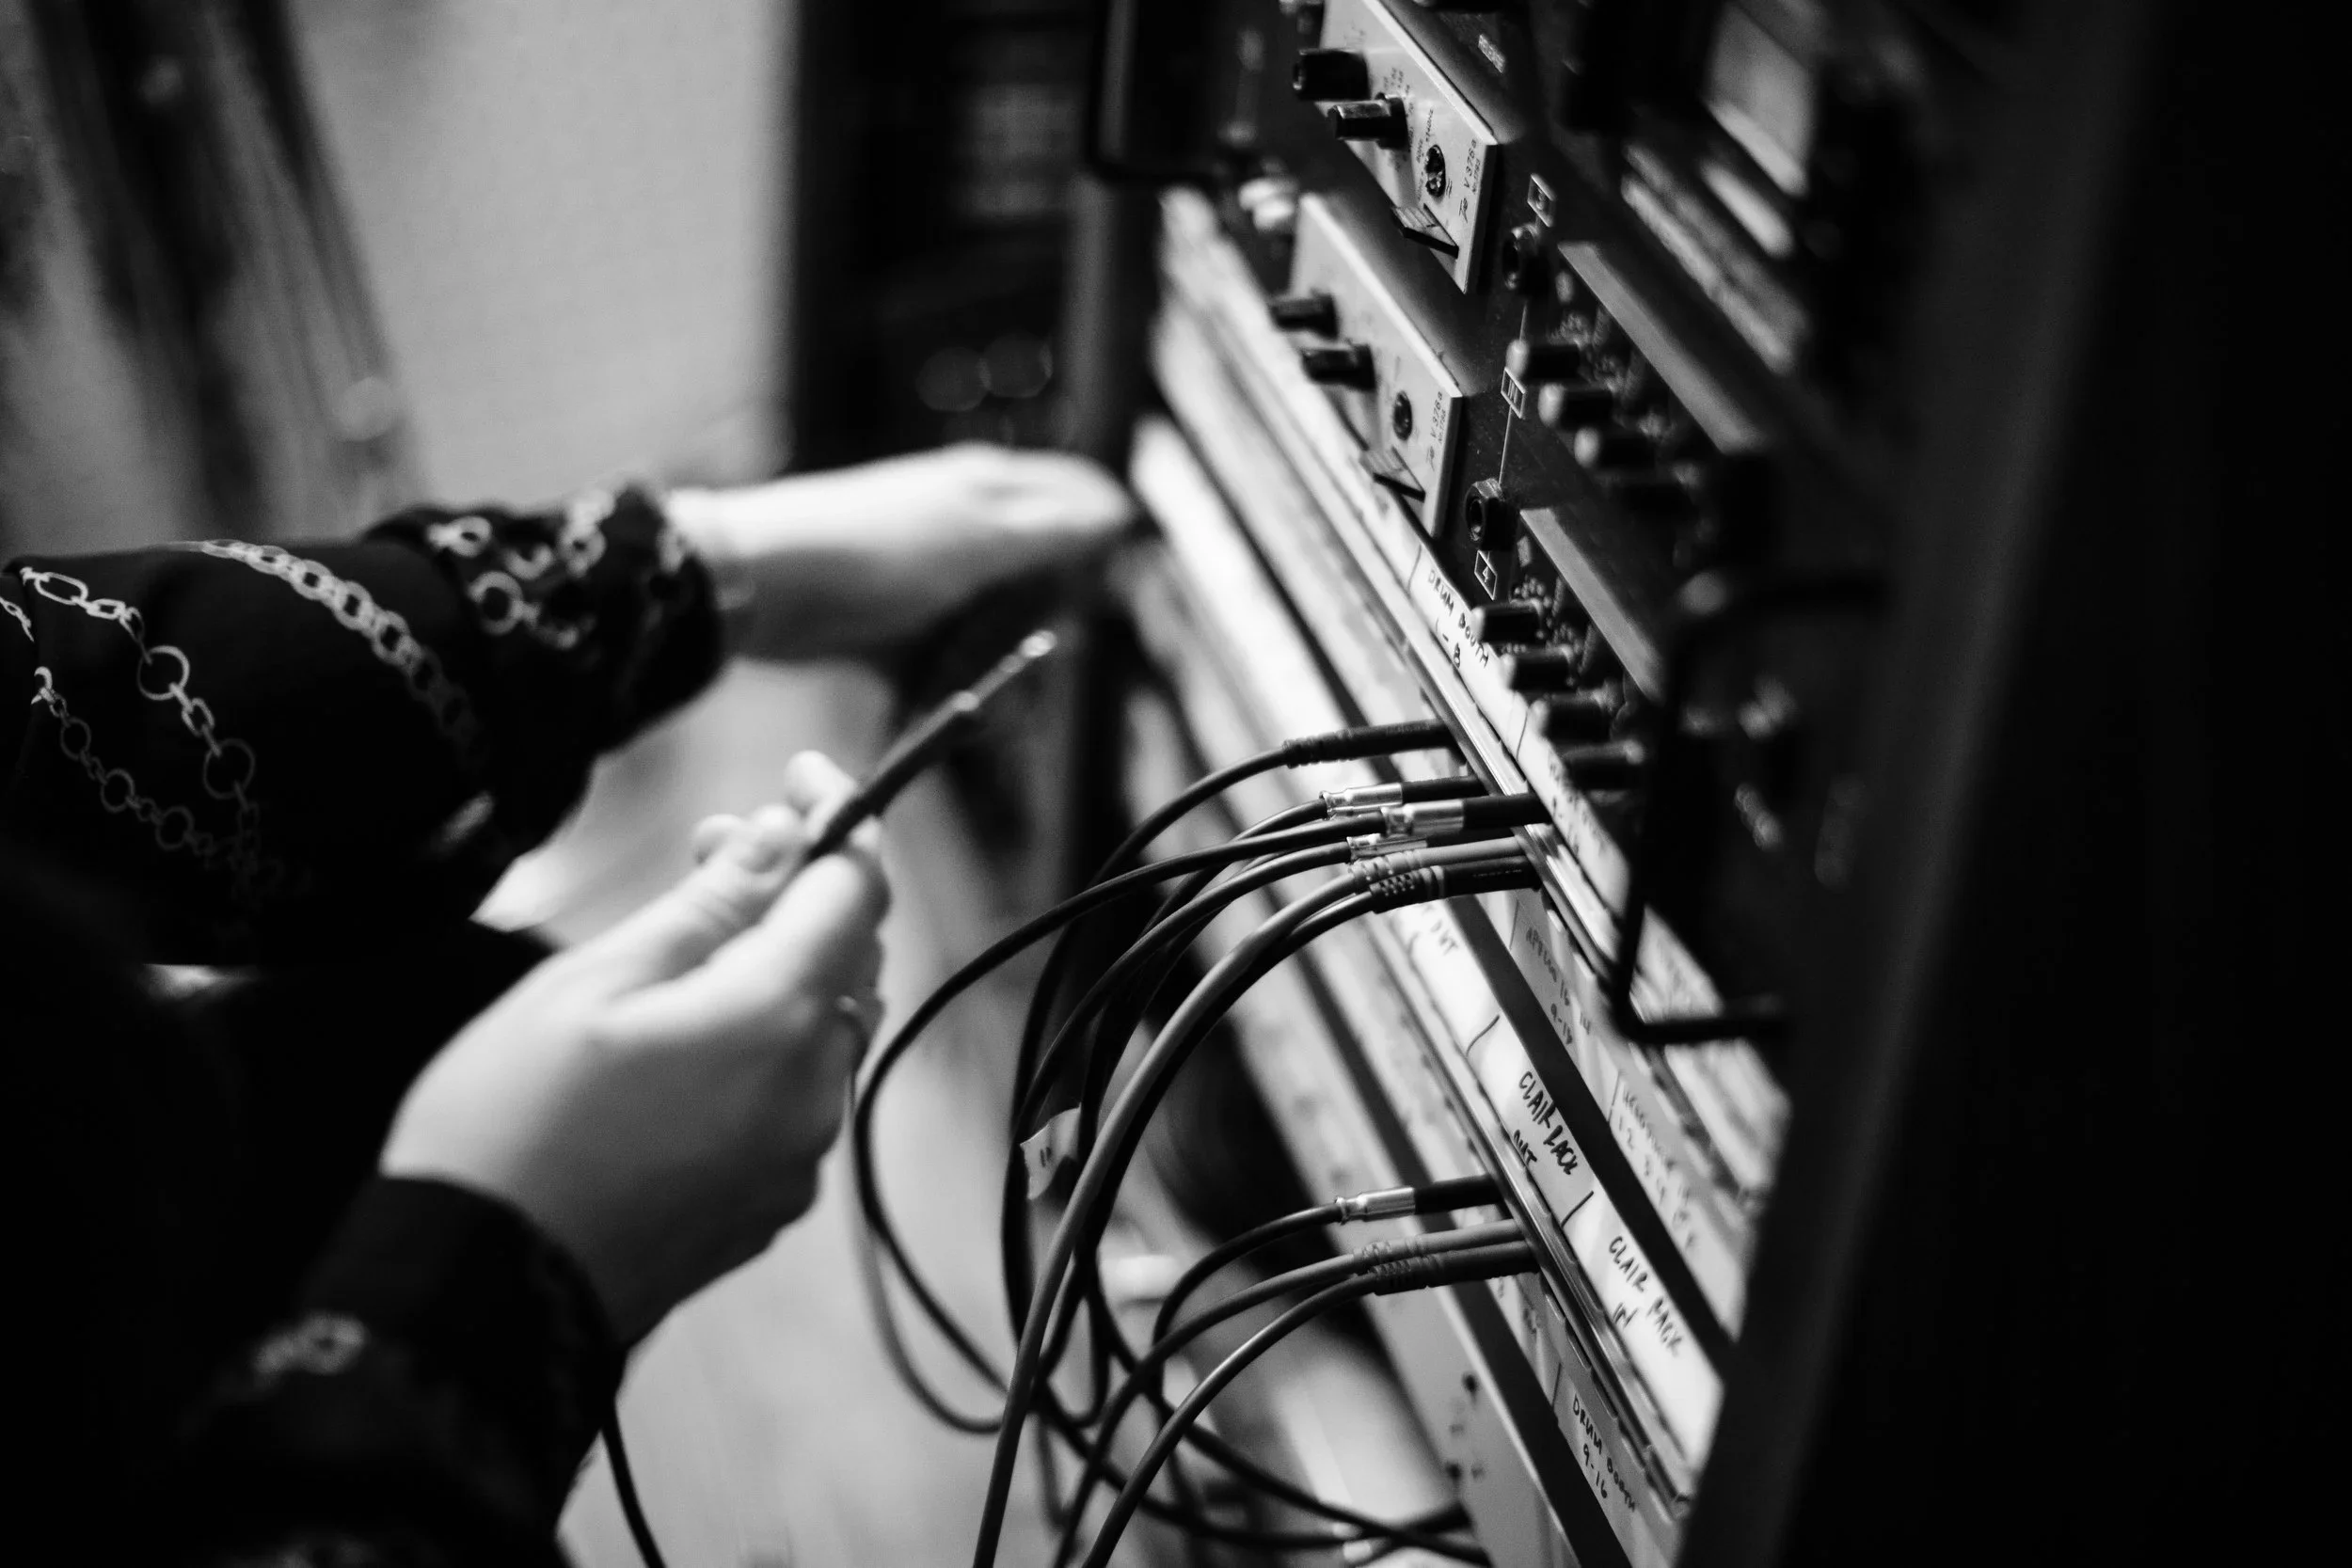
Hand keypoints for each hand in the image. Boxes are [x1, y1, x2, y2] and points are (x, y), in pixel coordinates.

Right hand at [380, 754, 889, 1341]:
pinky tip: (688, 1027)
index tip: (798, 773)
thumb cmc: (511, 1126)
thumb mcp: (595, 982)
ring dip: (781, 961)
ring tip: (692, 929)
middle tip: (717, 842)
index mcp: (779, 1020)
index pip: (856, 889)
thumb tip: (785, 838)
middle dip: (799, 884)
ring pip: (825, 1025)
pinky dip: (764, 1037)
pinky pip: (793, 1093)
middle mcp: (813, 1090)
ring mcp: (795, 1157)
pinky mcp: (764, 1203)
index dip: (840, 818)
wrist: (474, 1297)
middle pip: (849, 955)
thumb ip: (709, 906)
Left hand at [664, 443, 1133, 659]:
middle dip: (1040, 633)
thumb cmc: (874, 549)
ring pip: (992, 637)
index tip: (1094, 596)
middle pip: (1039, 587)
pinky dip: (939, 693)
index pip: (1078, 504)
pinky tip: (931, 707)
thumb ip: (1056, 529)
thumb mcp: (981, 537)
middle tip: (1028, 654)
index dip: (1099, 552)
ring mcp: (929, 583)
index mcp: (991, 491)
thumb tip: (1120, 515)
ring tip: (974, 693)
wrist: (762, 585)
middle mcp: (965, 531)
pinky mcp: (892, 631)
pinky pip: (938, 669)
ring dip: (991, 674)